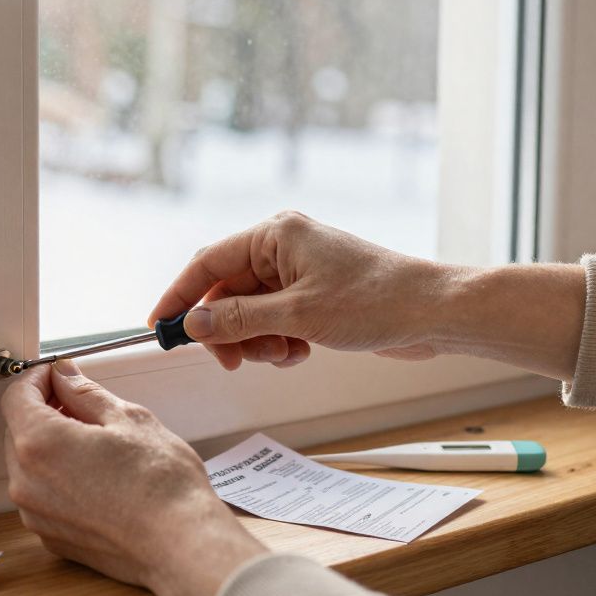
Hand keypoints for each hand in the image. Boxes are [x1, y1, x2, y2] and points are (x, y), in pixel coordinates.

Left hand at [1, 361, 266, 595]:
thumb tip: (64, 376)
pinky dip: (57, 478)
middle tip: (80, 403)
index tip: (58, 375)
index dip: (36, 379)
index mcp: (40, 443)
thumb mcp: (127, 418)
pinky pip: (41, 496)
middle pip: (18, 430)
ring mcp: (36, 514)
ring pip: (28, 465)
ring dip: (50, 446)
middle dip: (44, 410)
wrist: (181, 546)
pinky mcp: (51, 536)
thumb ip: (85, 393)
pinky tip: (95, 474)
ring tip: (94, 441)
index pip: (16, 397)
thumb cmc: (161, 484)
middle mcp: (26, 482)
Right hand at [148, 211, 586, 380]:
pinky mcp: (314, 294)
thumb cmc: (376, 301)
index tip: (160, 327)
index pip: (206, 263)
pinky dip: (278, 341)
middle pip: (226, 291)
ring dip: (256, 340)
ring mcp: (299, 271)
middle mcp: (283, 247)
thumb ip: (237, 319)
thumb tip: (193, 323)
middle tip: (232, 360)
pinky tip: (301, 352)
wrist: (435, 313)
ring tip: (283, 353)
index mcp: (274, 234)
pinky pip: (274, 320)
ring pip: (249, 311)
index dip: (179, 297)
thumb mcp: (297, 316)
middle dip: (227, 330)